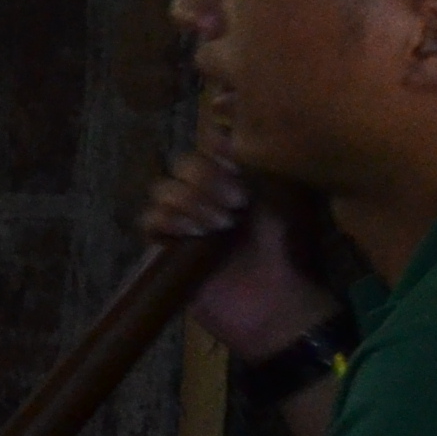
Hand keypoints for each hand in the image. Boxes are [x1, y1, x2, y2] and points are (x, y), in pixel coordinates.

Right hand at [139, 144, 327, 361]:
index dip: (217, 154)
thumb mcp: (282, 197)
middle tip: (237, 207)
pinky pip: (149, 221)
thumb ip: (254, 163)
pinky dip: (168, 220)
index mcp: (232, 179)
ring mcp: (183, 223)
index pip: (207, 147)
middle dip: (206, 180)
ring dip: (190, 202)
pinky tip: (194, 235)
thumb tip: (222, 132)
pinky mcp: (166, 250)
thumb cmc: (287, 250)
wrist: (275, 303)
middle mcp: (204, 196)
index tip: (240, 175)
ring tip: (219, 227)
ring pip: (162, 189)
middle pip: (181, 163)